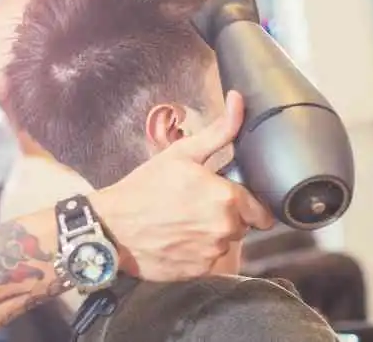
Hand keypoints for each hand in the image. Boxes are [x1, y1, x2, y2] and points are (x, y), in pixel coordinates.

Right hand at [91, 91, 274, 281]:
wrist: (112, 227)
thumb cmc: (144, 187)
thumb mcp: (181, 154)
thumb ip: (219, 131)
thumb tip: (239, 101)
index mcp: (226, 198)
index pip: (260, 209)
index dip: (245, 202)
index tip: (225, 197)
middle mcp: (225, 229)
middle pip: (243, 225)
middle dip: (226, 216)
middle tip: (197, 205)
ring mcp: (212, 253)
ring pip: (226, 243)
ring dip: (212, 234)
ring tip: (184, 222)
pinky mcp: (199, 271)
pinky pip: (210, 260)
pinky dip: (198, 252)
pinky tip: (177, 239)